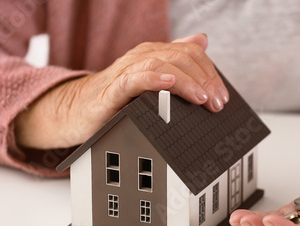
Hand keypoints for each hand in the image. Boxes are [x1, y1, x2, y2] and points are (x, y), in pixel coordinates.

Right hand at [15, 33, 228, 148]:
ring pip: (162, 64)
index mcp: (154, 55)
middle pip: (181, 57)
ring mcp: (126, 71)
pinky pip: (134, 80)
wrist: (78, 111)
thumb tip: (202, 41)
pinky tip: (169, 85)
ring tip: (201, 98)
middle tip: (216, 103)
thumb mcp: (150, 78)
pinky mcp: (112, 90)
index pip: (191, 53)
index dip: (211, 73)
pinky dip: (154, 80)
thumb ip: (176, 60)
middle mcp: (142, 58)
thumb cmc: (116, 98)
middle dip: (205, 80)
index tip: (221, 97)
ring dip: (186, 82)